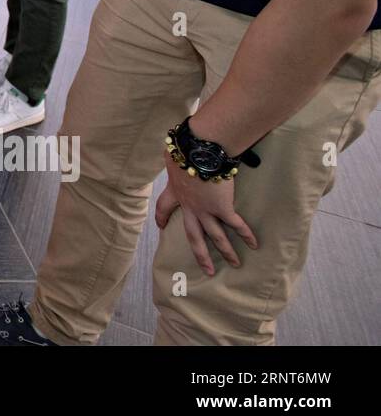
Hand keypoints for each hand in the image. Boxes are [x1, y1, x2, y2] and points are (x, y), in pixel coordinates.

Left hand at [155, 148, 258, 275]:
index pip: (164, 207)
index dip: (162, 217)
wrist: (199, 152)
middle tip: (207, 269)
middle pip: (193, 235)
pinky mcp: (222, 207)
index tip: (161, 226)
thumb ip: (174, 155)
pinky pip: (235, 224)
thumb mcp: (173, 153)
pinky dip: (246, 234)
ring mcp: (206, 210)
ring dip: (227, 251)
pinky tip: (254, 244)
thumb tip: (174, 147)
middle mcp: (190, 206)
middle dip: (200, 253)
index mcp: (175, 191)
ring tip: (235, 264)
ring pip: (216, 236)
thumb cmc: (185, 147)